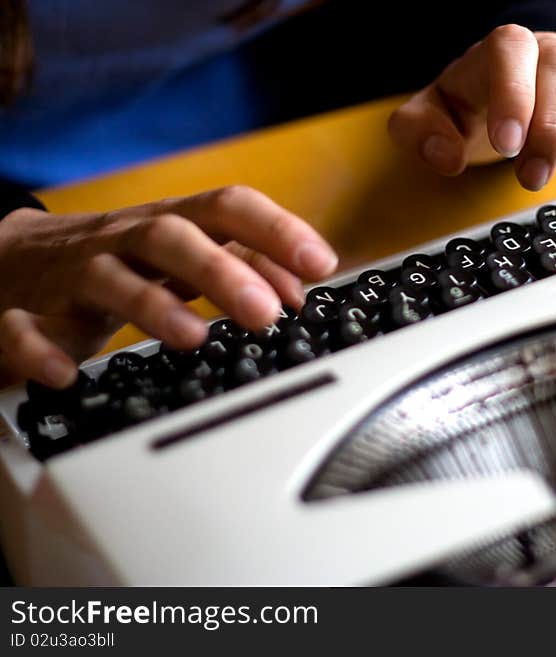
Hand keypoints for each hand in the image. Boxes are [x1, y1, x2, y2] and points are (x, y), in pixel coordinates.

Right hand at [0, 186, 336, 387]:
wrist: (15, 258)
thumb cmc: (122, 257)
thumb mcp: (185, 256)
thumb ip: (245, 266)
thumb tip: (298, 292)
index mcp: (170, 223)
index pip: (228, 208)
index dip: (276, 230)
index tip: (321, 263)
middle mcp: (125, 240)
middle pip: (171, 238)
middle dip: (221, 271)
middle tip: (266, 312)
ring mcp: (74, 273)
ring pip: (108, 277)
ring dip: (151, 306)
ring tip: (193, 337)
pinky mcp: (24, 311)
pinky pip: (22, 328)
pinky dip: (39, 350)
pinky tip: (67, 374)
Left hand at [389, 26, 555, 189]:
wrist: (505, 109)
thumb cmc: (471, 112)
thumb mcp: (432, 122)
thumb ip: (419, 132)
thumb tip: (444, 154)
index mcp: (498, 55)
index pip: (510, 50)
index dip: (513, 93)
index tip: (510, 144)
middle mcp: (546, 51)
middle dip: (551, 127)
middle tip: (534, 175)